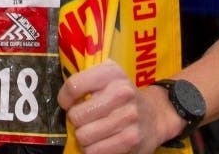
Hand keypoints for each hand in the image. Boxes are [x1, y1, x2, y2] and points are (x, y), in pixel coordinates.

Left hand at [58, 62, 177, 153]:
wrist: (156, 114)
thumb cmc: (122, 96)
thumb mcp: (107, 78)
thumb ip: (86, 81)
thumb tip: (63, 99)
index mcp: (112, 73)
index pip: (74, 86)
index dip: (65, 99)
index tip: (68, 104)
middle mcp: (122, 92)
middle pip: (76, 115)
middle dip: (76, 121)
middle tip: (84, 120)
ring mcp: (128, 117)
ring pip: (84, 136)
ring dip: (84, 137)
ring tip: (92, 132)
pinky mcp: (131, 139)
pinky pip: (96, 151)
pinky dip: (93, 150)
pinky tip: (100, 142)